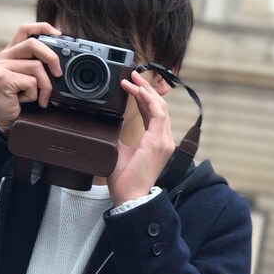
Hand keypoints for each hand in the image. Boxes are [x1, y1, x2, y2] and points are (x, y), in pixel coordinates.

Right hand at [0, 22, 62, 134]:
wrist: (2, 122)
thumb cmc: (17, 102)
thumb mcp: (30, 80)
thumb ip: (38, 67)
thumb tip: (60, 63)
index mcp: (9, 54)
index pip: (24, 29)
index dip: (42, 27)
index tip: (58, 35)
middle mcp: (2, 57)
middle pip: (33, 44)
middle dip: (52, 58)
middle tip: (58, 74)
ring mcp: (0, 67)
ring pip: (35, 66)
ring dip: (45, 86)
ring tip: (40, 98)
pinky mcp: (1, 78)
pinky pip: (30, 81)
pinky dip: (35, 94)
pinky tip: (25, 101)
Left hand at [107, 71, 174, 205]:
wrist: (130, 197)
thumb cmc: (125, 180)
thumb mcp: (119, 153)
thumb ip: (119, 138)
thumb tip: (109, 126)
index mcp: (157, 142)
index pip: (153, 113)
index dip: (144, 98)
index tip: (132, 87)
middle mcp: (164, 140)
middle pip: (159, 106)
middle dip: (146, 89)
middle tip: (133, 76)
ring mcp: (164, 141)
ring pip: (160, 107)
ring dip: (146, 91)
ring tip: (133, 79)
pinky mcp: (159, 142)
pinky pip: (157, 114)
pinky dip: (148, 100)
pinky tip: (138, 91)